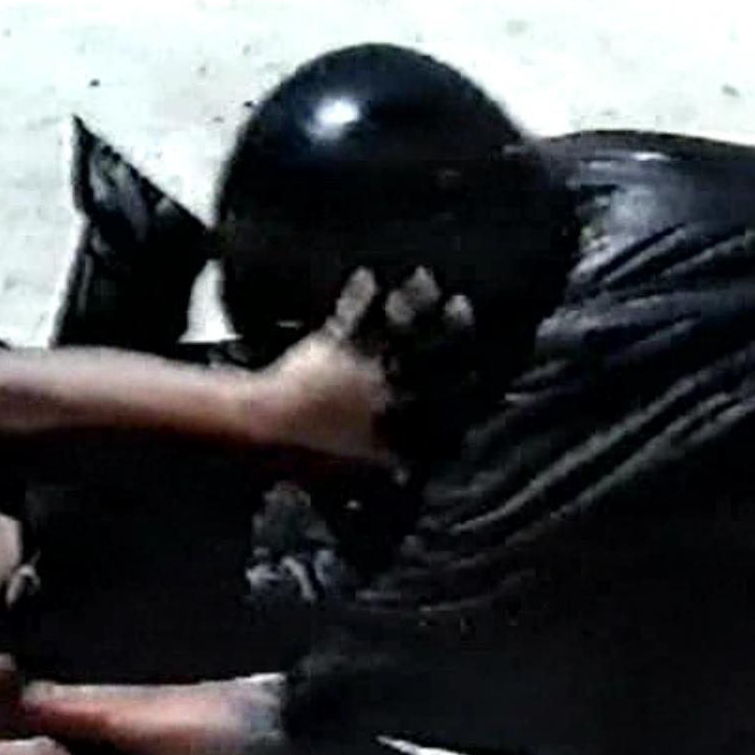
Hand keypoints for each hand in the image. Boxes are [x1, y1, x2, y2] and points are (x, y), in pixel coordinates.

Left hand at [258, 267, 475, 462]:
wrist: (272, 433)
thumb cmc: (311, 461)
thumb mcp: (360, 477)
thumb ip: (392, 475)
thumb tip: (408, 477)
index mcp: (401, 424)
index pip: (449, 399)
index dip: (471, 379)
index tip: (482, 363)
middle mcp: (389, 390)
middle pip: (432, 352)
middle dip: (453, 327)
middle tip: (461, 305)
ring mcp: (362, 364)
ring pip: (398, 327)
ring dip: (414, 300)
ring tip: (424, 278)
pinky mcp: (332, 345)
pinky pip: (352, 314)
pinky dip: (360, 294)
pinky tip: (366, 277)